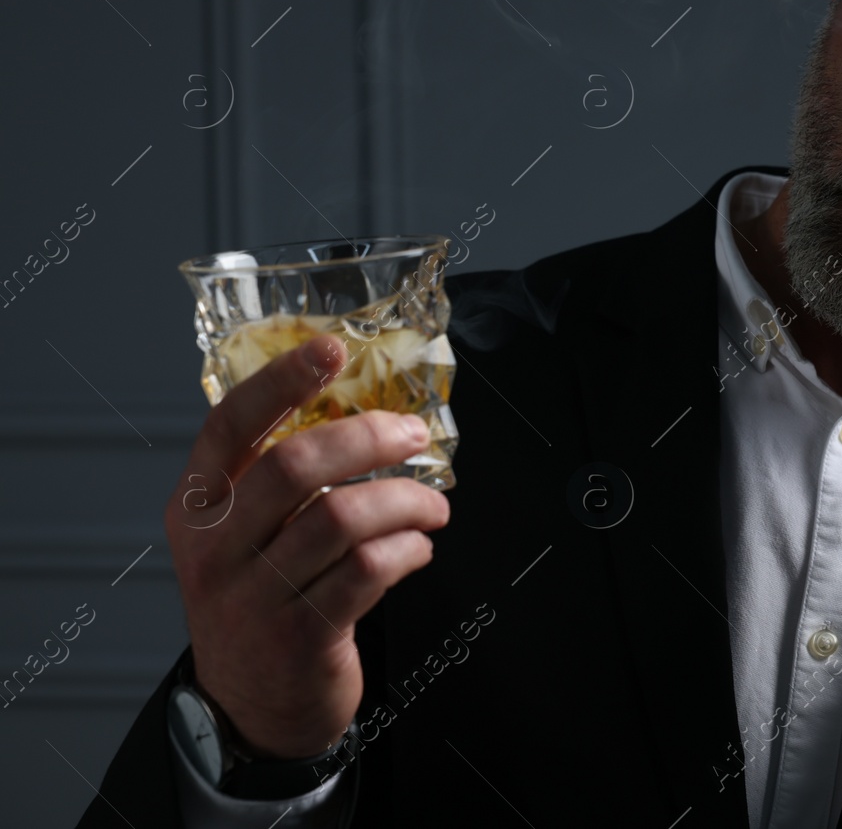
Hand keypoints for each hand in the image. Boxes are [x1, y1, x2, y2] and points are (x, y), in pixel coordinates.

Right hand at [163, 334, 449, 757]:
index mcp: (197, 507)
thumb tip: (364, 410)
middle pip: (296, 466)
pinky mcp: (301, 635)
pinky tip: (419, 549)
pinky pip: (368, 570)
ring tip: (433, 505)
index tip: (332, 349)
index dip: (281, 381)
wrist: (251, 705)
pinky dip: (408, 550)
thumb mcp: (244, 536)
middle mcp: (216, 548)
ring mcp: (255, 595)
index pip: (228, 426)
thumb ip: (279, 480)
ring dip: (405, 500)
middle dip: (369, 438)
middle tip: (415, 435)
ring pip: (343, 518)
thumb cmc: (262, 599)